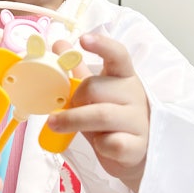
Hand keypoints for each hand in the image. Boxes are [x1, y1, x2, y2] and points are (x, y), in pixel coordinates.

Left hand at [48, 34, 149, 191]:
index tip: (83, 40)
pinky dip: (100, 144)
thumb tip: (59, 45)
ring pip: (102, 115)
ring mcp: (138, 121)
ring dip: (73, 120)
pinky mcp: (136, 146)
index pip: (118, 55)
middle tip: (64, 106)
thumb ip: (78, 71)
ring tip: (55, 124)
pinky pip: (112, 142)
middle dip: (74, 98)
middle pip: (96, 87)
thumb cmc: (112, 118)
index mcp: (124, 77)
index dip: (102, 45)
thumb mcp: (96, 94)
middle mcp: (134, 95)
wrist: (135, 153)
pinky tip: (100, 144)